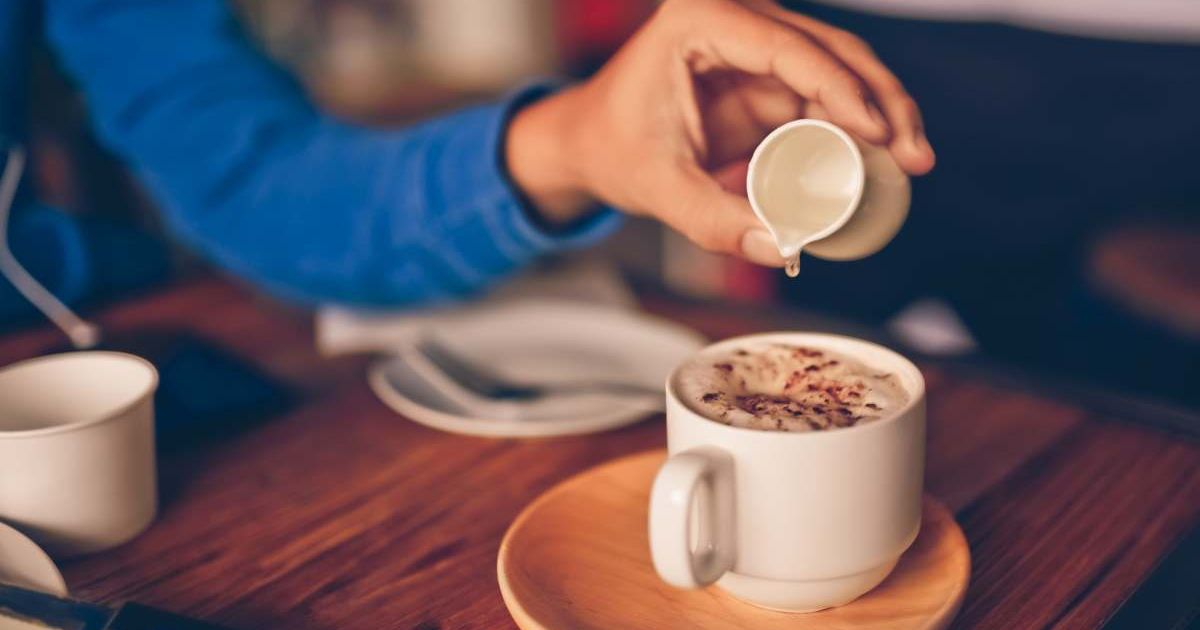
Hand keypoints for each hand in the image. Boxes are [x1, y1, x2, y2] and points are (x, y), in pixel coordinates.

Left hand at [506, 0, 934, 265]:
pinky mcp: (767, 75)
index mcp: (697, 20)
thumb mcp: (656, 188)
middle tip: (913, 154)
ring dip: (880, 111)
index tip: (875, 133)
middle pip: (829, 48)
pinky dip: (857, 125)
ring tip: (911, 162)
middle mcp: (734, 17)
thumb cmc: (610, 148)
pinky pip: (825, 94)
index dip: (840, 88)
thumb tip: (782, 247)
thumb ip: (713, 220)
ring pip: (839, 67)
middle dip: (880, 100)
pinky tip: (884, 159)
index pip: (786, 46)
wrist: (588, 142)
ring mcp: (756, 44)